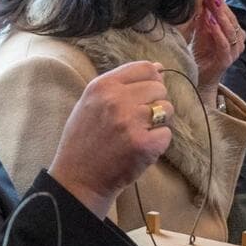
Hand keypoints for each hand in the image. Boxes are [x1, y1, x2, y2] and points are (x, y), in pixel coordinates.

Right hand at [48, 61, 172, 217]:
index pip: (146, 68)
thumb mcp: (91, 102)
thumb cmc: (84, 140)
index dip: (151, 81)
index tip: (144, 96)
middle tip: (139, 121)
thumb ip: (121, 83)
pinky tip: (140, 148)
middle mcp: (116, 100)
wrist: (78, 178)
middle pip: (159, 88)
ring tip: (139, 134)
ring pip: (167, 109)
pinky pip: (167, 134)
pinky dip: (158, 143)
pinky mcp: (144, 144)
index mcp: (103, 86)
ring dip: (158, 122)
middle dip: (155, 103)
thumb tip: (159, 67)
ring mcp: (130, 122)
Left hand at [192, 0, 243, 103]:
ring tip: (211, 5)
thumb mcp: (202, 33)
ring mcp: (234, 52)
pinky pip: (224, 44)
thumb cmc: (201, 54)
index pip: (230, 15)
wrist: (198, 77)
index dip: (221, 3)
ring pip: (230, 31)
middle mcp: (238, 42)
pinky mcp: (226, 60)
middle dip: (220, 7)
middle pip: (231, 21)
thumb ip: (204, 19)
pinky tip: (211, 23)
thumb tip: (203, 1)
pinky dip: (218, 33)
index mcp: (235, 33)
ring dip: (220, 17)